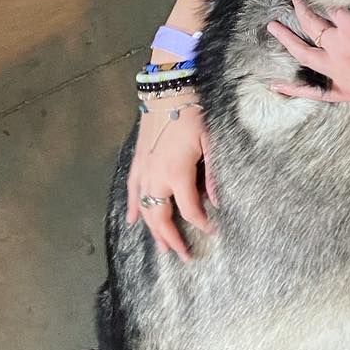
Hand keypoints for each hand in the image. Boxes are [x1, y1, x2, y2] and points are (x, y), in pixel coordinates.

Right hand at [126, 92, 216, 261]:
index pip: (189, 210)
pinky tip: (134, 222)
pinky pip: (132, 192)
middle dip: (172, 239)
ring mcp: (143, 172)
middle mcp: (156, 178)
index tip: (212, 232)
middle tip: (183, 255)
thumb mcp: (211, 143)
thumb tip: (217, 201)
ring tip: (163, 247)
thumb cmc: (194, 115)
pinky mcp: (136, 163)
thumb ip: (213, 174)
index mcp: (177, 174)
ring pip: (145, 210)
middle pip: (161, 218)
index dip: (201, 224)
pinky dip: (133, 208)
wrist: (168, 94)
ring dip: (153, 230)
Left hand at [267, 0, 349, 112]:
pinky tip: (275, 85)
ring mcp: (335, 71)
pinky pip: (312, 91)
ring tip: (272, 27)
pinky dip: (293, 89)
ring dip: (285, 38)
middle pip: (311, 22)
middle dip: (299, 5)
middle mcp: (337, 48)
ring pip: (302, 52)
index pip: (331, 6)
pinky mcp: (340, 91)